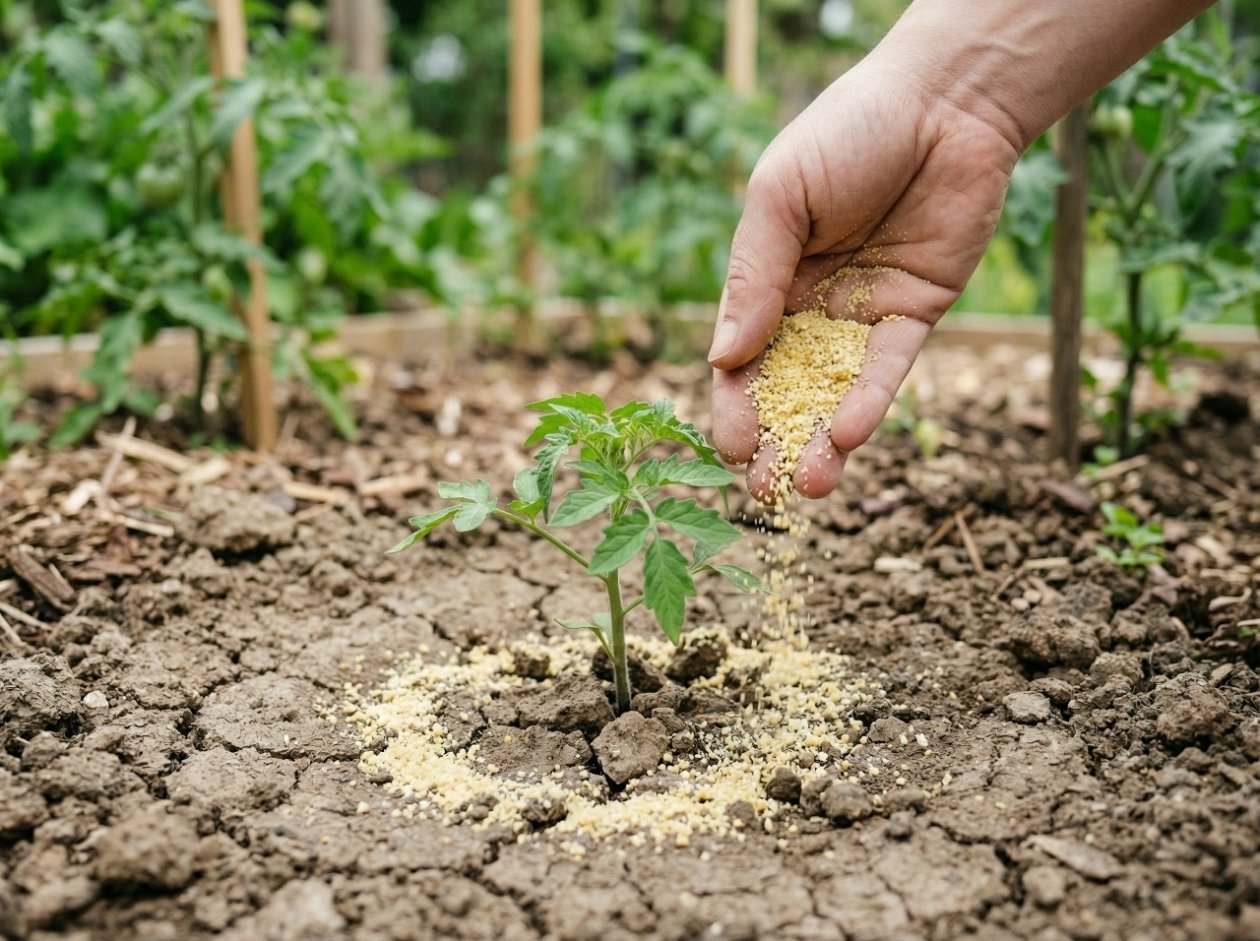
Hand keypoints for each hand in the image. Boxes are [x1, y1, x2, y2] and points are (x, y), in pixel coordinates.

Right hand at [708, 57, 1019, 502]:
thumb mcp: (781, 197)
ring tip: (810, 486)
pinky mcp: (916, 315)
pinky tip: (849, 435)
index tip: (731, 450)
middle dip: (774, 440)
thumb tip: (722, 359)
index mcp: (767, 279)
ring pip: (836, 391)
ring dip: (821, 441)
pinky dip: (870, 401)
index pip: (740, 357)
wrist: (945, 101)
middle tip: (764, 494)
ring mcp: (863, 315)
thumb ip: (753, 277)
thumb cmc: (848, 131)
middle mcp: (811, 306)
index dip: (733, 405)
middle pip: (786, 387)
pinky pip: (889, 369)